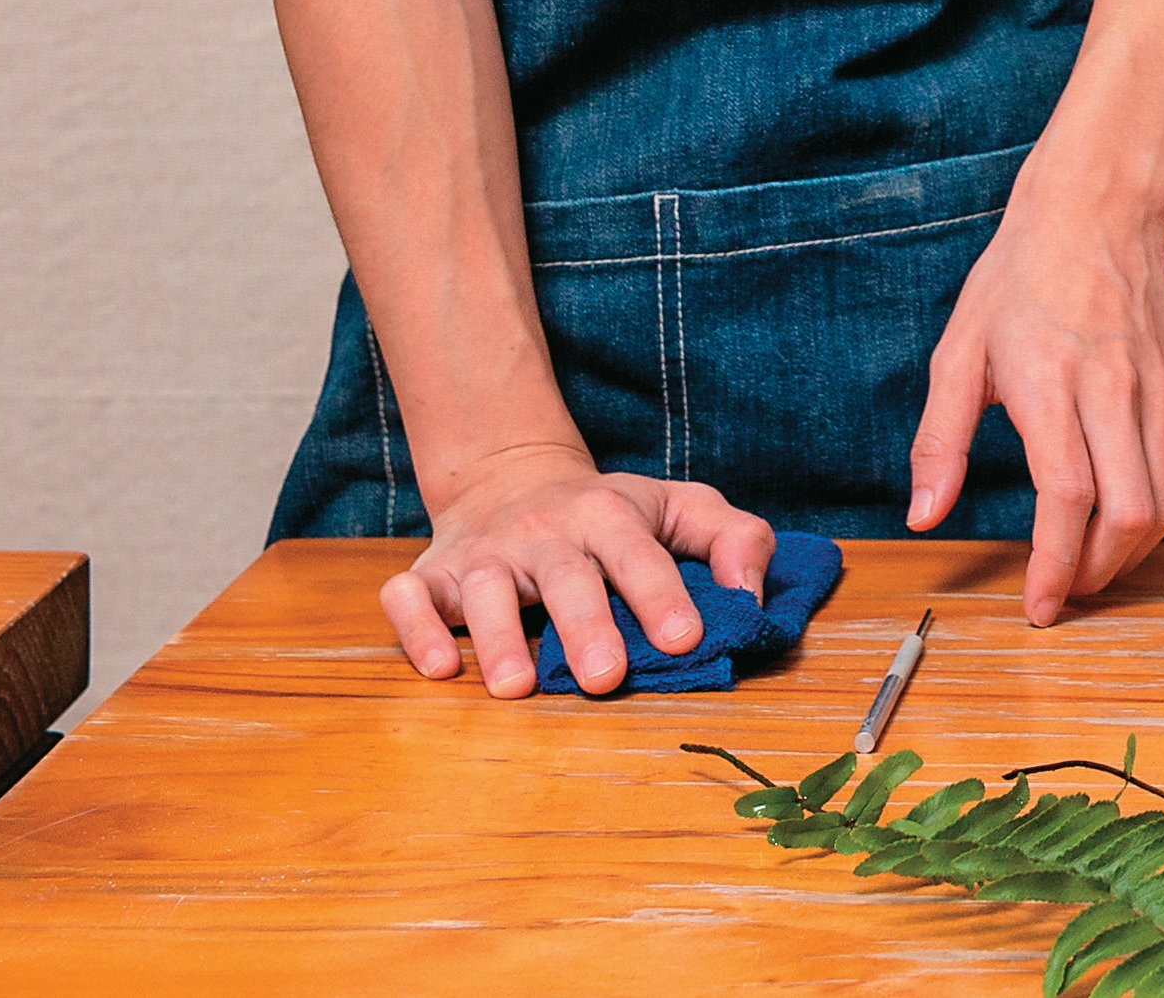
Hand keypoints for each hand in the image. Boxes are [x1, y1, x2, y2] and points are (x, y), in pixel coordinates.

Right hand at [383, 445, 780, 698]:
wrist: (509, 475)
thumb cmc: (609, 515)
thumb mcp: (678, 507)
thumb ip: (733, 539)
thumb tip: (754, 596)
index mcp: (608, 515)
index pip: (639, 552)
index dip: (662, 593)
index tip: (687, 639)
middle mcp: (543, 532)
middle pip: (565, 576)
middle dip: (586, 625)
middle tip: (606, 678)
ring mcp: (483, 554)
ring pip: (484, 588)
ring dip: (499, 636)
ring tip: (516, 688)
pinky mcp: (430, 575)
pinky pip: (409, 597)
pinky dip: (416, 628)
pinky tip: (439, 667)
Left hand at [910, 163, 1163, 624]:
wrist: (1097, 210)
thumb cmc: (1020, 279)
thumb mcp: (958, 352)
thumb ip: (940, 441)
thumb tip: (925, 515)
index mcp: (1052, 383)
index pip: (1068, 499)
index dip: (1056, 566)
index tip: (1039, 606)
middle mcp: (1114, 390)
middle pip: (1128, 515)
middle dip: (1097, 574)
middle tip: (1064, 593)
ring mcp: (1158, 389)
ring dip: (1128, 553)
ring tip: (1089, 566)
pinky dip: (1152, 509)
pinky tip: (1116, 515)